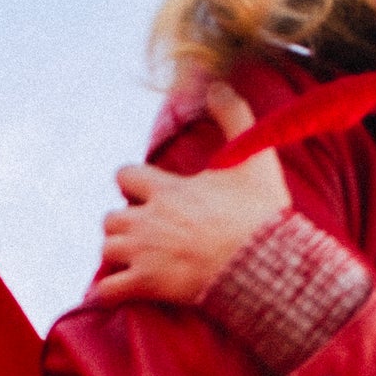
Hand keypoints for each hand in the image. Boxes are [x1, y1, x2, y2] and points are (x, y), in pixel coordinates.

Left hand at [89, 85, 289, 305]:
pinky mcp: (147, 285)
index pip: (124, 175)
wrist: (268, 265)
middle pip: (110, 217)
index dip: (133, 183)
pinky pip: (108, 290)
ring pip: (107, 249)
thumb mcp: (254, 159)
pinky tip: (124, 289)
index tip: (149, 193)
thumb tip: (216, 84)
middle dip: (124, 223)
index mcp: (168, 190)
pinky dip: (112, 291)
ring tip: (137, 259)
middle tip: (145, 232)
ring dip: (118, 253)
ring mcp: (145, 254)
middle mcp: (149, 220)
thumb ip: (234, 117)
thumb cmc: (261, 215)